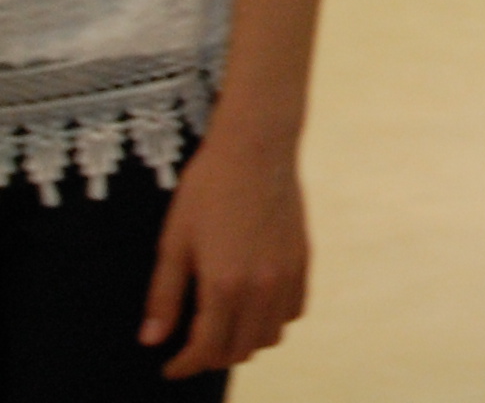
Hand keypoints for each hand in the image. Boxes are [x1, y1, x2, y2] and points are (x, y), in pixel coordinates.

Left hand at [144, 126, 308, 377]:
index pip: (207, 347)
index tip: (169, 366)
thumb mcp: (174, 242)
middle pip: (241, 348)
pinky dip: (273, 319)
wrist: (256, 148)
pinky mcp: (303, 259)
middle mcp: (262, 286)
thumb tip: (152, 340)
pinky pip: (294, 309)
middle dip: (212, 357)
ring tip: (222, 329)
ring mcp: (287, 273)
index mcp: (224, 284)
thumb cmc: (207, 190)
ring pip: (271, 334)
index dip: (185, 365)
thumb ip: (164, 296)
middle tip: (190, 349)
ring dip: (245, 341)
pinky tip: (253, 306)